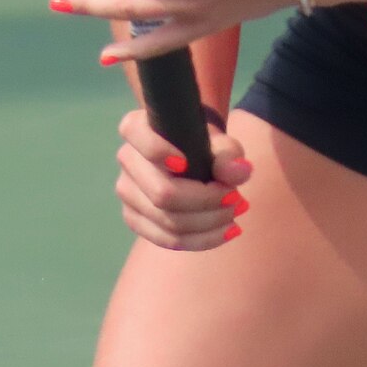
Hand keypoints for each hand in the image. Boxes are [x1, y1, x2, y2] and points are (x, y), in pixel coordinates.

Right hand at [114, 107, 252, 251]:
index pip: (138, 138)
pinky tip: (227, 231)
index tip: (186, 163)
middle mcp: (126, 159)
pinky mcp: (135, 219)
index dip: (158, 152)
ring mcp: (127, 193)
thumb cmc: (202, 142)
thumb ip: (229, 153)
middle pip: (162, 194)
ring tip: (236, 213)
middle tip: (237, 198)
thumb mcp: (220, 141)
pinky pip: (166, 239)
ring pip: (166, 221)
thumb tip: (240, 172)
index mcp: (136, 127)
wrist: (191, 155)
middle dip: (205, 201)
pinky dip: (201, 239)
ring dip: (208, 223)